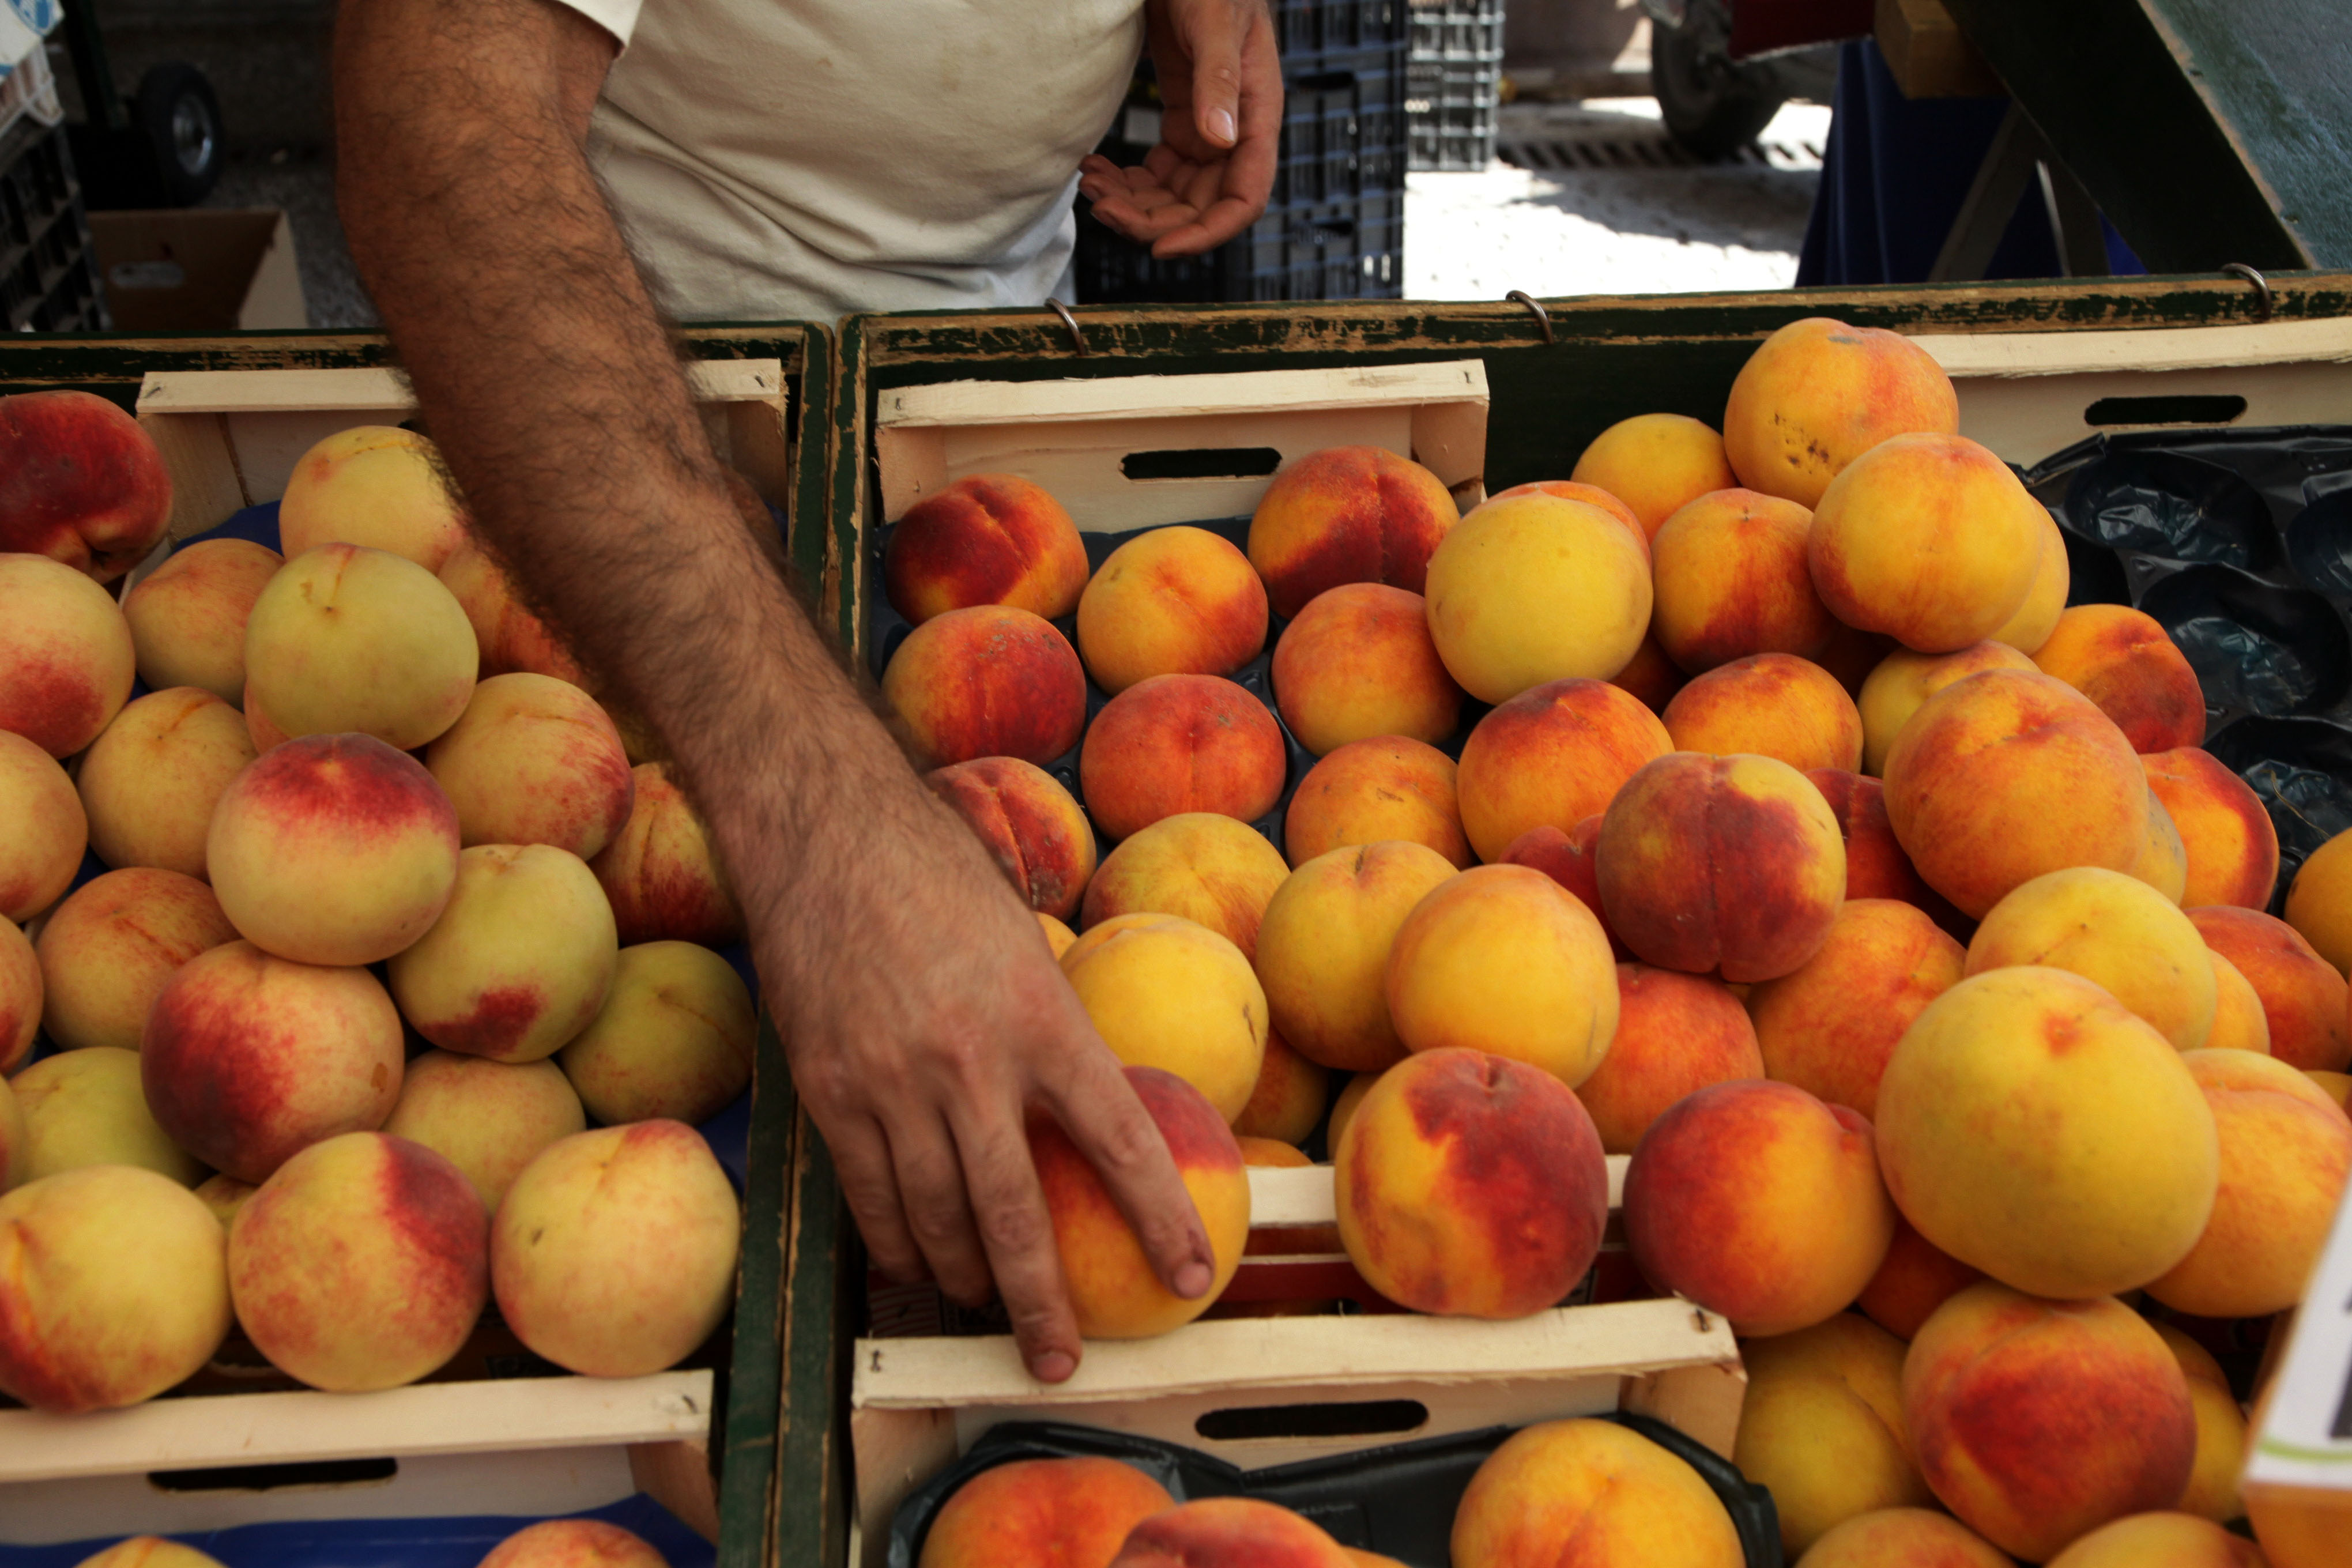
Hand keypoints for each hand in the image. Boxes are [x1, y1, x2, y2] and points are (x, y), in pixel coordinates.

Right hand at [772, 790, 1215, 1382]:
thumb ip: (1054, 1028)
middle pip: (1014, 1216)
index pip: (1120, 1140)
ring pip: (933, 1221)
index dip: (1161, 1218)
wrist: (826, 832)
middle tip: (1061, 1359)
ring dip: (965, 1281)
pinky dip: (896, 1243)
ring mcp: (891, 1082)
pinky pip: (868, 1196)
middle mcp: (971, 1062)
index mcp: (1043, 1019)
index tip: (1190, 1274)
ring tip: (986, 1307)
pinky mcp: (829, 1090)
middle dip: (1041, 1304)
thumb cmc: (940, 875)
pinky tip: (915, 1263)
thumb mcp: (1027, 942)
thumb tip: (1086, 1098)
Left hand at [1079, 0, 1280, 257]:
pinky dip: (1128, 178)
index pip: (1244, 197)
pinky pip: (1159, 169)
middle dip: (1153, 219)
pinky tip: (1096, 166)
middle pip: (1201, 205)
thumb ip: (1218, 80)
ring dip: (1134, 201)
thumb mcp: (1215, 23)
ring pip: (1175, 193)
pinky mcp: (1183, 117)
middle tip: (1103, 208)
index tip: (1160, 246)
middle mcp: (1236, 131)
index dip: (1206, 232)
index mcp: (1257, 115)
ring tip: (1092, 185)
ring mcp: (1208, 127)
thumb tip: (1221, 140)